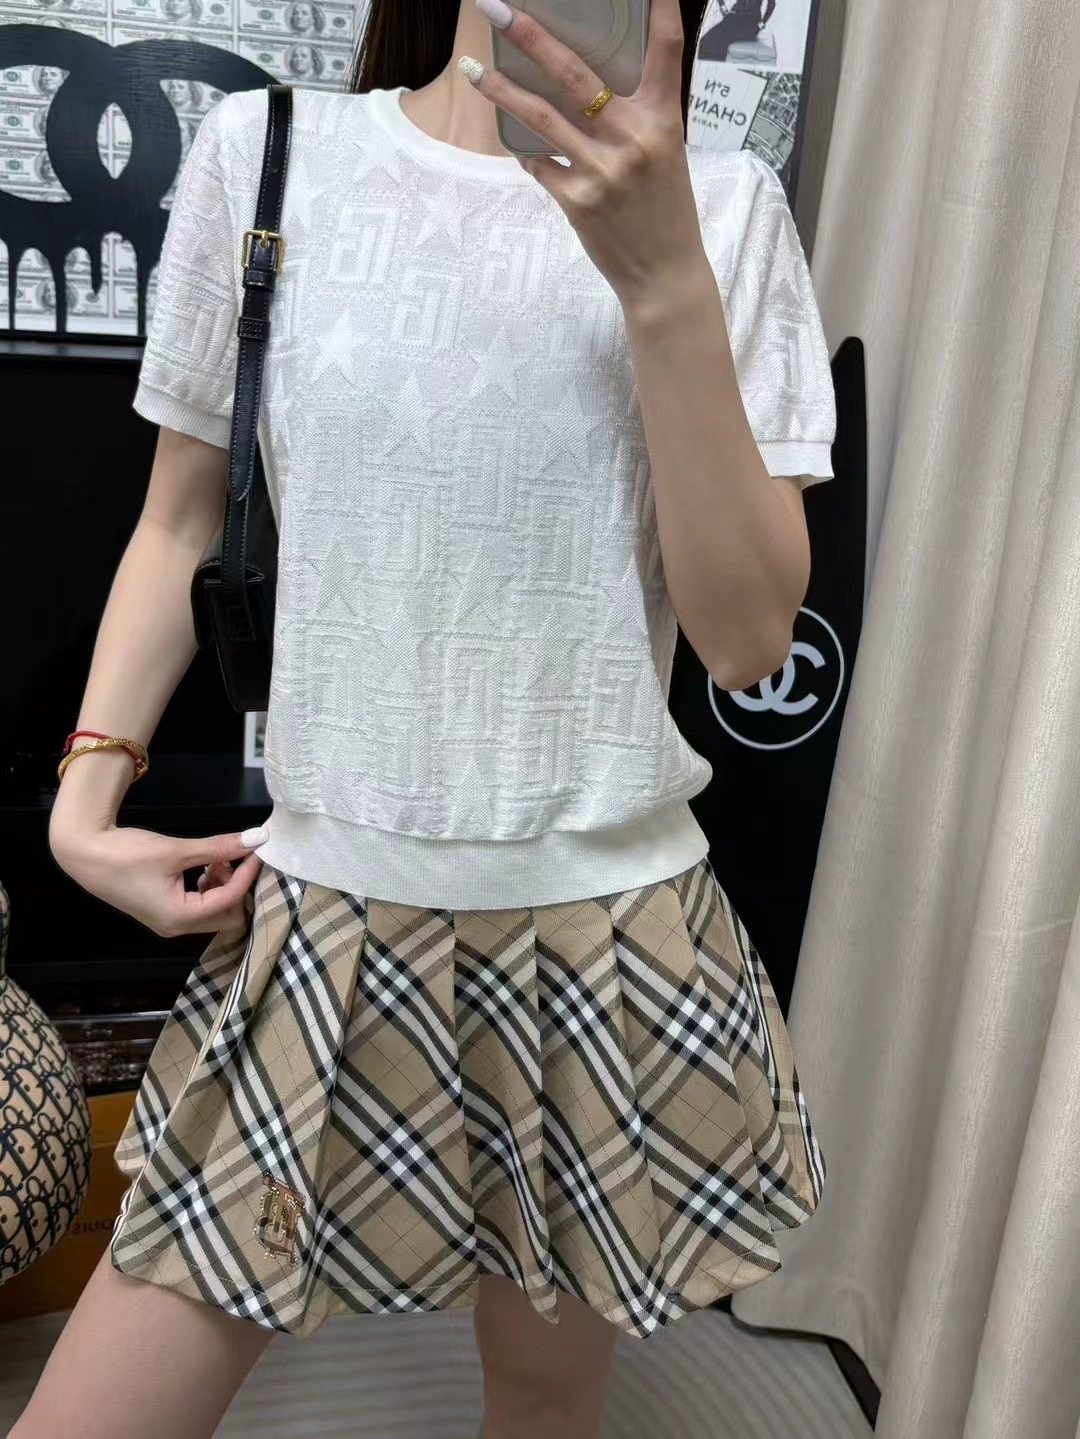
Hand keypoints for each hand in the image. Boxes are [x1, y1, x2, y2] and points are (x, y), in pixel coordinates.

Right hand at [50, 821, 262, 938]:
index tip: (257, 850)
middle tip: (228, 859)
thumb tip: (256, 839)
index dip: (247, 873)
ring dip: (222, 887)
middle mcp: (176, 927)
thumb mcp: (177, 850)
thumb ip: (218, 847)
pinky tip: (200, 866)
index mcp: (180, 917)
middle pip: (227, 917)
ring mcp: (168, 922)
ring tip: (211, 860)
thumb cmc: (126, 854)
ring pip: (214, 912)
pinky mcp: (163, 911)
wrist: (85, 854)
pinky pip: (199, 907)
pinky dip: (207, 888)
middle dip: (236, 888)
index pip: (230, 900)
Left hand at [464, 0, 708, 305]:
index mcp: (662, 120)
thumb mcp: (666, 152)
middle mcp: (632, 139)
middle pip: (574, 74)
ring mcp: (602, 170)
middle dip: (531, 36)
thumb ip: (637, 114)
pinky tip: (517, 145)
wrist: (663, 274)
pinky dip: (527, 153)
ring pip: (540, 117)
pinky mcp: (577, 201)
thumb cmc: (666, 210)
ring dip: (501, 90)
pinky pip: (539, 164)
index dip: (661, 6)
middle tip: (498, 7)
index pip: (666, 48)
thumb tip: (594, 81)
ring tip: (472, 68)